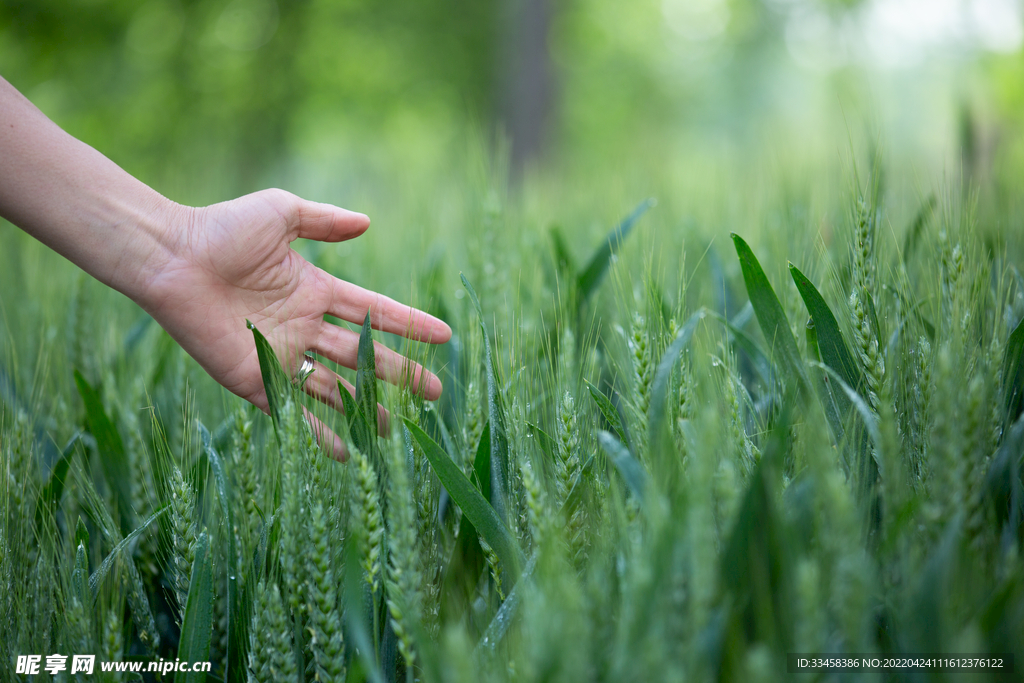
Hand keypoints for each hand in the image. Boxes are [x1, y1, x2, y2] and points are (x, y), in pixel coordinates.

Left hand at [141, 189, 450, 454]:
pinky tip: (345, 452)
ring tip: (394, 427)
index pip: (373, 311)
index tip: (443, 335)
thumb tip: (367, 224)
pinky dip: (318, 432)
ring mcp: (282, 354)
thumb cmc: (221, 230)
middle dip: (400, 372)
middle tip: (433, 392)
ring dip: (365, 407)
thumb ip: (324, 221)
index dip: (408, 323)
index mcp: (314, 290)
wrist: (172, 259)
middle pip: (363, 354)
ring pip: (336, 386)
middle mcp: (304, 326)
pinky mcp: (255, 378)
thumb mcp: (281, 213)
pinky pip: (293, 409)